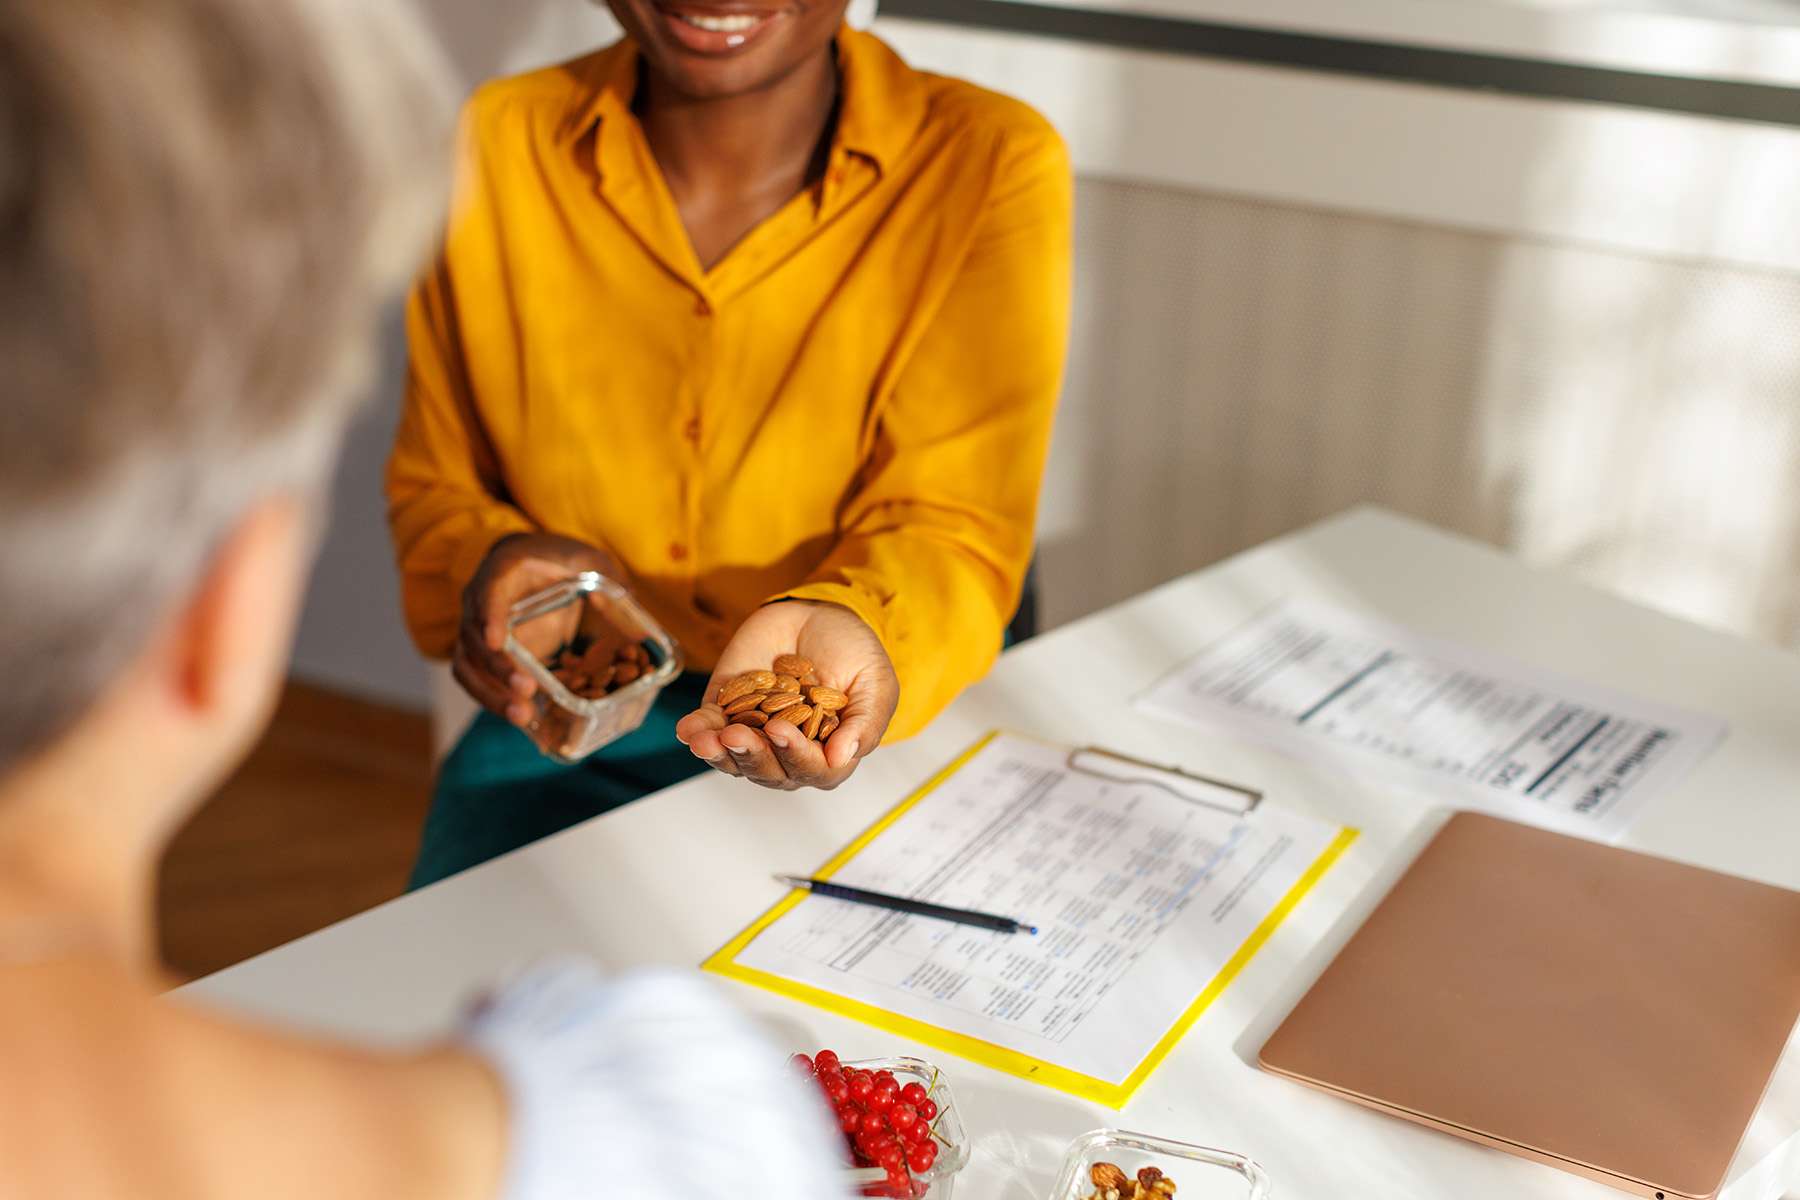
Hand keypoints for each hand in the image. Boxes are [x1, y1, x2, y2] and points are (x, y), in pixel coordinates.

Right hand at [453, 532, 624, 726]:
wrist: (537, 564)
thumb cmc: (563, 560)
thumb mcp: (590, 561)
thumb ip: (609, 582)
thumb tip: (636, 619)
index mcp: (505, 568)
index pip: (489, 589)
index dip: (490, 615)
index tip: (497, 640)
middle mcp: (481, 600)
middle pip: (474, 637)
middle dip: (498, 667)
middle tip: (526, 691)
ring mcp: (478, 629)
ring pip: (468, 664)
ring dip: (491, 693)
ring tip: (522, 716)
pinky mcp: (486, 655)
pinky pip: (478, 680)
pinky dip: (495, 700)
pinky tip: (523, 718)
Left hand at [675, 600, 898, 790]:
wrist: (821, 614)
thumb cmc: (854, 653)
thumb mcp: (876, 685)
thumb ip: (865, 724)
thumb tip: (842, 757)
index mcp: (831, 752)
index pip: (814, 770)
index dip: (796, 755)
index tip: (780, 729)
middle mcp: (790, 751)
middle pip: (770, 771)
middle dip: (752, 756)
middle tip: (738, 734)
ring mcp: (756, 733)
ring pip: (735, 759)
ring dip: (719, 753)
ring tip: (707, 740)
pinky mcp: (727, 710)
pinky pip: (709, 730)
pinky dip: (697, 732)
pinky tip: (689, 730)